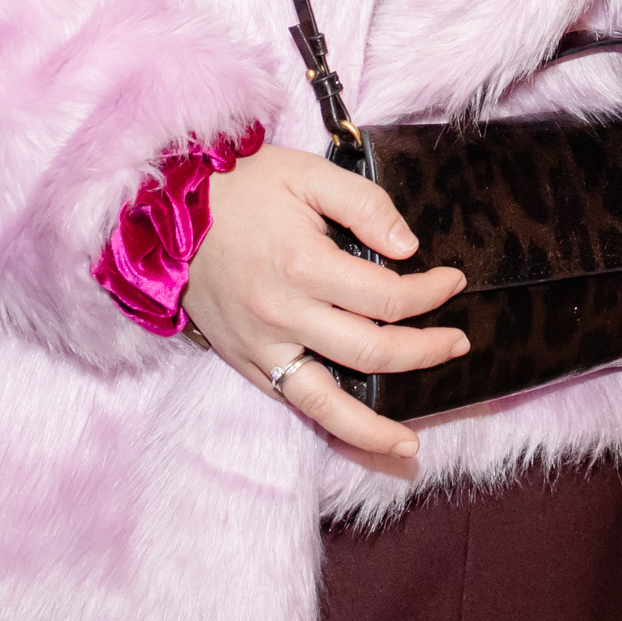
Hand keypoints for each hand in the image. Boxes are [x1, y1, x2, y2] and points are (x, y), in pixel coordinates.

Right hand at [182, 146, 470, 469]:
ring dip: (375, 429)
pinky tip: (357, 435)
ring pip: (327, 404)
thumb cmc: (241, 187)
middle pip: (373, 354)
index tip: (452, 281)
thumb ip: (365, 205)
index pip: (388, 298)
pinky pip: (291, 403)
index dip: (430, 293)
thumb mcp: (308, 173)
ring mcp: (260, 346)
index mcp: (305, 265)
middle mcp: (284, 315)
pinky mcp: (243, 361)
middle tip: (458, 343)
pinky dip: (328, 425)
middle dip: (425, 352)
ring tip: (411, 446)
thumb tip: (409, 247)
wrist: (163, 211)